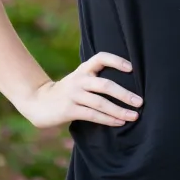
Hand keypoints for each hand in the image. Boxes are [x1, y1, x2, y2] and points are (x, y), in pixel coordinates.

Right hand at [14, 52, 142, 128]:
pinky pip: (93, 115)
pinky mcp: (70, 110)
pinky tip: (119, 122)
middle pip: (105, 85)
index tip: (131, 68)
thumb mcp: (80, 79)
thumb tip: (126, 86)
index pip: (101, 57)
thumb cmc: (67, 91)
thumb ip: (96, 79)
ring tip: (134, 116)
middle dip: (125, 94)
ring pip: (101, 102)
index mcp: (84, 69)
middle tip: (140, 101)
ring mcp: (74, 95)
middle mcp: (79, 79)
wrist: (38, 102)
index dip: (116, 61)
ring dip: (119, 110)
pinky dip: (108, 119)